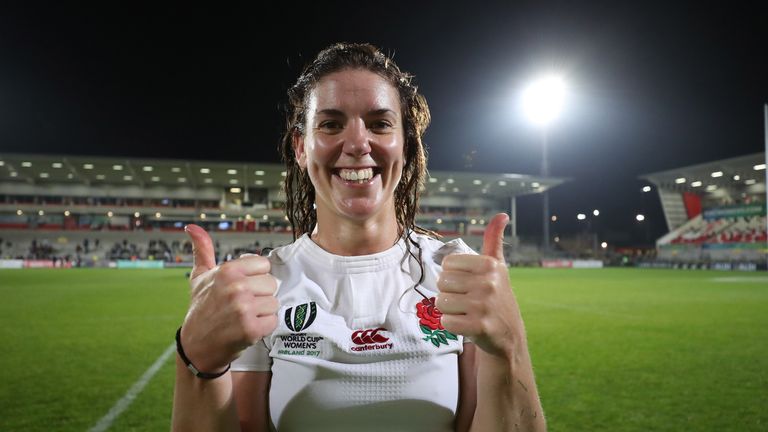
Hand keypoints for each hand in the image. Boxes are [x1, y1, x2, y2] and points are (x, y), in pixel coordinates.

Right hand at [180, 224, 279, 372]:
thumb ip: (202, 250)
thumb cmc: (201, 309)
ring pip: (274, 303)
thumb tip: (192, 227)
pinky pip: (273, 321)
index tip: (241, 288)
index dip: (255, 278)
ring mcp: (244, 308)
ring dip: (262, 312)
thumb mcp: (199, 277)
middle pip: (272, 283)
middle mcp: (236, 287)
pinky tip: (247, 328)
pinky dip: (264, 327)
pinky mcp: (251, 329)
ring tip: (243, 316)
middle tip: (241, 305)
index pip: (264, 265)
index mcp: (227, 271)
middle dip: (260, 295)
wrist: (197, 346)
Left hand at [436, 213, 523, 357]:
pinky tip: (466, 324)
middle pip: (442, 282)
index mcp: (490, 265)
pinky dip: (452, 325)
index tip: (468, 283)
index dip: (453, 275)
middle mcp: (488, 283)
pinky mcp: (479, 326)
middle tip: (466, 300)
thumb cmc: (496, 295)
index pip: (448, 263)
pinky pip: (446, 322)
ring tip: (467, 312)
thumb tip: (502, 215)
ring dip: (449, 310)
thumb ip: (494, 240)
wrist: (508, 334)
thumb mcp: (497, 266)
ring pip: (441, 302)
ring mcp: (484, 305)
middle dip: (449, 293)